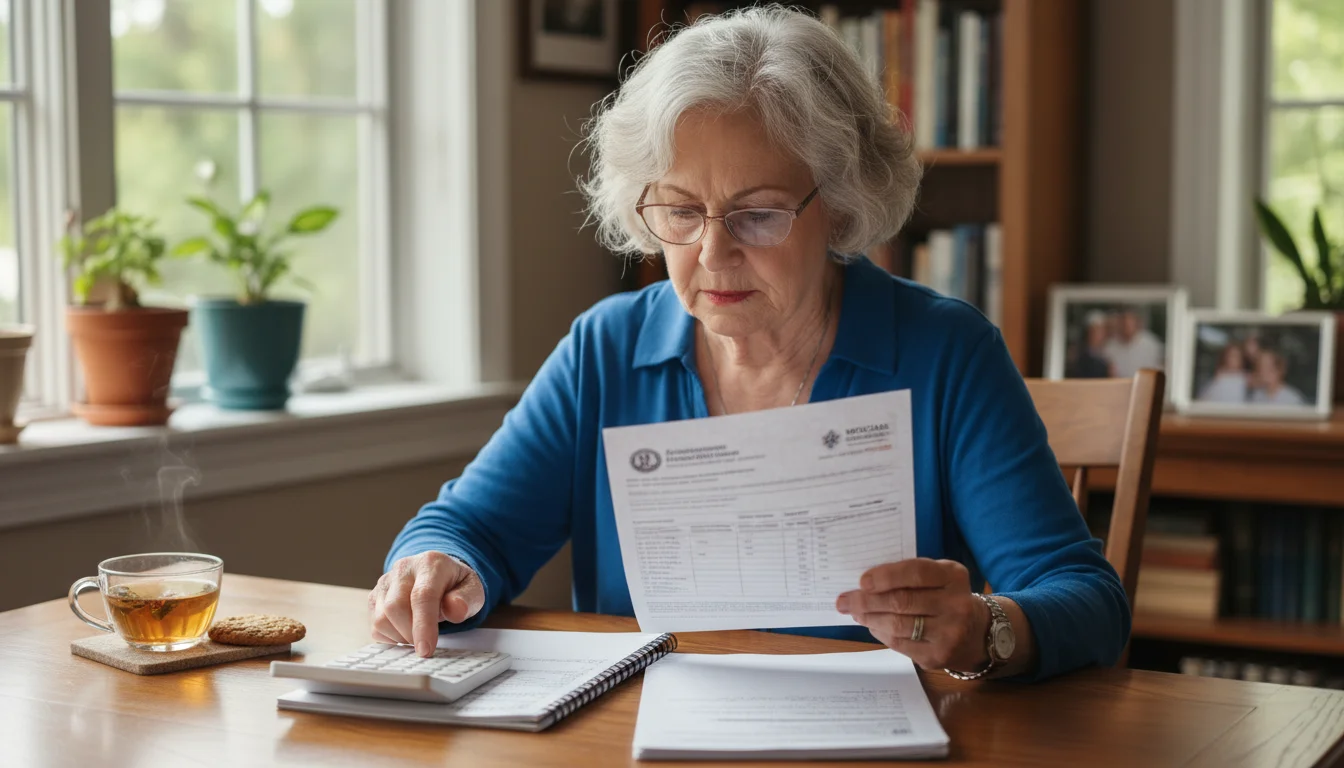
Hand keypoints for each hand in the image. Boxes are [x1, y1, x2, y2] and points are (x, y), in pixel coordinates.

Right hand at [368, 551, 484, 656]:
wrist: (440, 574)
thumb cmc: (456, 585)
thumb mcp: (473, 590)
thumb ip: (467, 600)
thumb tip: (455, 610)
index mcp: (431, 563)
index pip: (422, 595)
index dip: (423, 625)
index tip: (426, 650)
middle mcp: (403, 568)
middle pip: (395, 607)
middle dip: (411, 634)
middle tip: (427, 643)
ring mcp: (385, 581)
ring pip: (380, 618)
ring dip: (400, 636)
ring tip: (419, 634)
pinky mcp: (374, 596)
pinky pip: (375, 625)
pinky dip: (390, 637)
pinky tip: (406, 631)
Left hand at [836, 558, 989, 671]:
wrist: (979, 633)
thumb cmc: (947, 598)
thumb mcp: (939, 577)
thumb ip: (909, 575)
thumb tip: (865, 583)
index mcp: (953, 577)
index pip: (916, 573)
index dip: (886, 576)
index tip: (862, 581)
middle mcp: (955, 604)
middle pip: (902, 601)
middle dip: (867, 600)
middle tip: (845, 599)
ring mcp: (949, 633)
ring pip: (898, 625)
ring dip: (869, 618)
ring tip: (855, 612)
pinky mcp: (938, 656)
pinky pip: (900, 644)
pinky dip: (881, 633)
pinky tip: (872, 625)